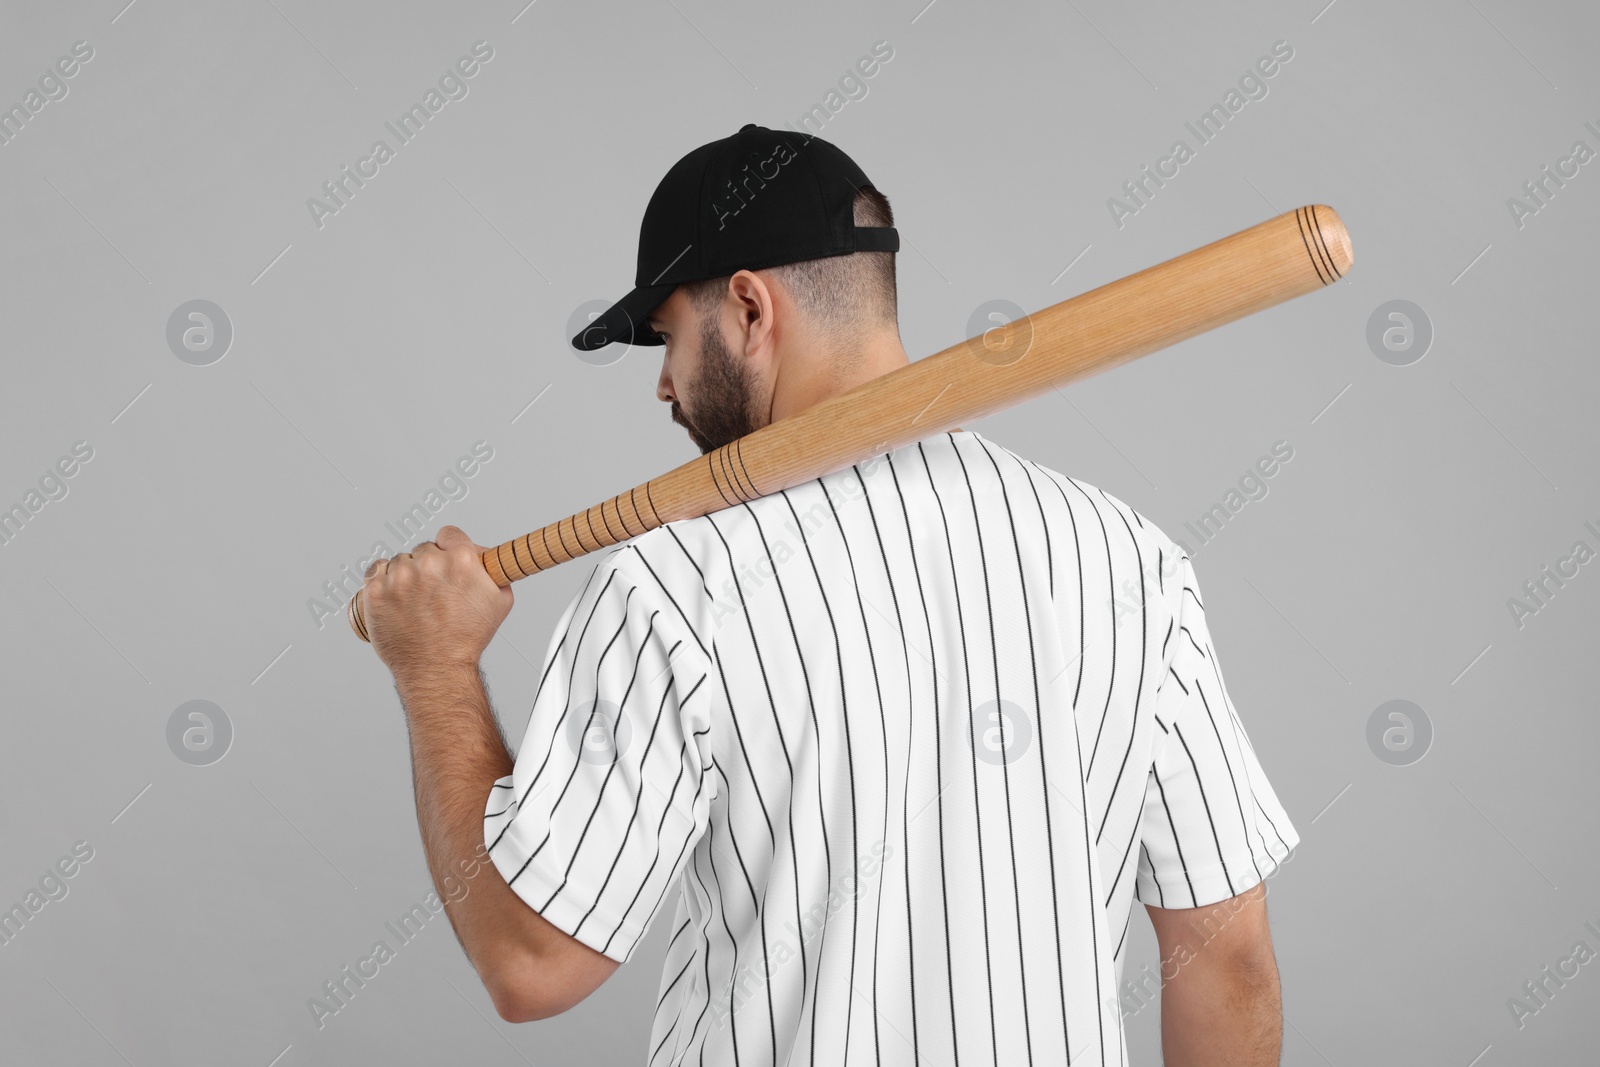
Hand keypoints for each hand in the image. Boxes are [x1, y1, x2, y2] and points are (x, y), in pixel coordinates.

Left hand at [361, 525, 512, 680]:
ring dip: (406, 575)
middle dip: (428, 566)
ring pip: (400, 561)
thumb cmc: (467, 638)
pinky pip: (375, 571)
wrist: (436, 669)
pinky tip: (394, 596)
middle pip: (424, 549)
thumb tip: (481, 554)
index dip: (450, 548)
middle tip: (433, 592)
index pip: (449, 534)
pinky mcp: (375, 591)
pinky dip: (382, 580)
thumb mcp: (500, 600)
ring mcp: (399, 577)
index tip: (447, 562)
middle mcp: (428, 563)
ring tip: (414, 601)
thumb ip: (492, 569)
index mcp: (460, 560)